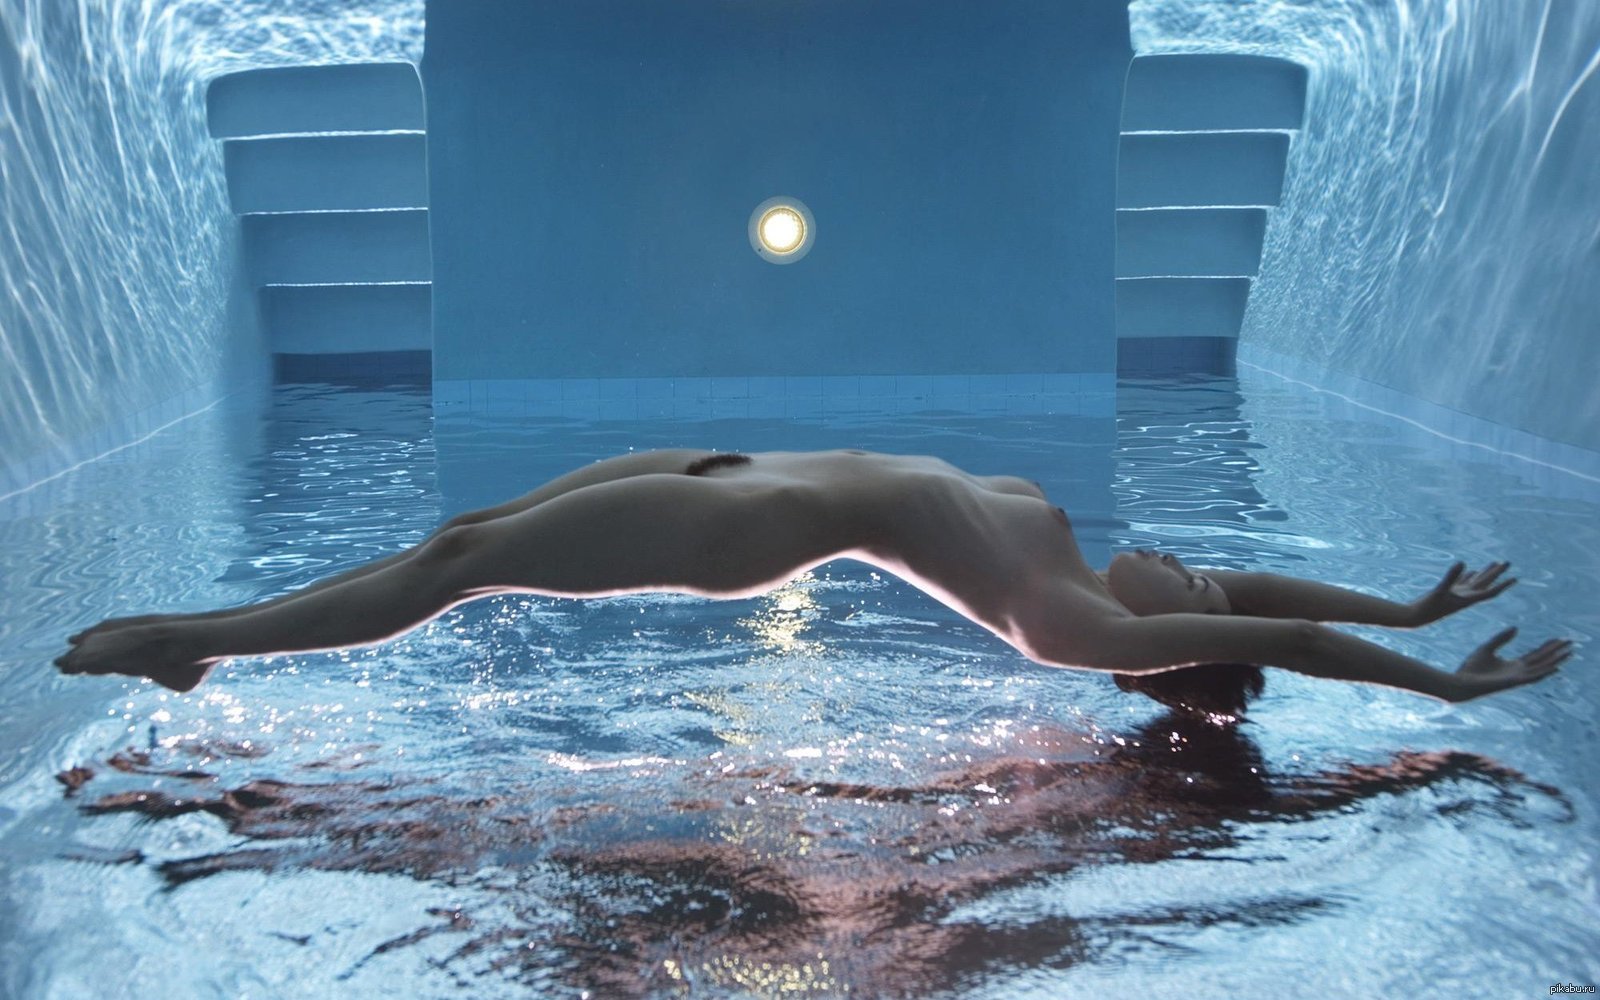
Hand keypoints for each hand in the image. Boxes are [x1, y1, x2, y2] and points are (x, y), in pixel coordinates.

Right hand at [1411, 561, 1516, 624]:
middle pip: (1485, 584)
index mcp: (1466, 600)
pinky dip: (1467, 575)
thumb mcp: (1440, 591)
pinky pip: (1461, 582)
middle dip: (1496, 573)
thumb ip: (1451, 577)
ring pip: (1474, 582)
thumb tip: (1463, 562)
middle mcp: (1464, 597)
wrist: (1413, 618)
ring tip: (1494, 563)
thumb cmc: (1426, 608)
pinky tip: (1470, 570)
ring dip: (1484, 573)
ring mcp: (1455, 595)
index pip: (1489, 592)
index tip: (1515, 578)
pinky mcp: (1446, 593)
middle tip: (1508, 562)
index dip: (1503, 584)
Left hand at [1451, 627, 1572, 700]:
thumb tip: (1516, 628)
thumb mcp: (1487, 648)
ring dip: (1556, 660)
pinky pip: (1533, 677)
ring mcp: (1518, 678)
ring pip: (1542, 667)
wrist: (1461, 681)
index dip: (1547, 647)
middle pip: (1542, 660)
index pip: (1535, 655)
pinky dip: (1545, 672)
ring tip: (1569, 652)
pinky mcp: (1514, 682)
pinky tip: (1556, 667)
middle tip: (1570, 643)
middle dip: (1556, 652)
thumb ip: (1501, 638)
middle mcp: (1519, 672)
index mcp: (1513, 665)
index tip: (1558, 639)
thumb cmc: (1471, 668)